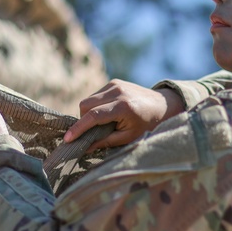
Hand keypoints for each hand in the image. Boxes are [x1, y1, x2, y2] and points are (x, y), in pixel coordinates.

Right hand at [63, 81, 184, 151]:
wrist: (163, 105)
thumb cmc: (147, 125)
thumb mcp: (128, 138)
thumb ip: (105, 142)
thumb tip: (84, 148)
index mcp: (123, 107)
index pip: (93, 116)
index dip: (79, 128)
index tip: (68, 139)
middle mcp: (117, 92)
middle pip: (86, 104)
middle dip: (83, 119)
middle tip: (92, 131)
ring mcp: (115, 84)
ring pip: (88, 99)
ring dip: (89, 112)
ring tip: (104, 122)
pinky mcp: (114, 82)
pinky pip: (95, 95)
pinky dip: (96, 105)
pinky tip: (108, 112)